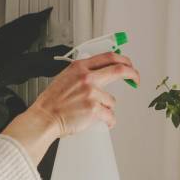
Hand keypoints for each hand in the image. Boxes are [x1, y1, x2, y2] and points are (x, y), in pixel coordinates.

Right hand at [2, 52, 139, 163]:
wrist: (44, 118)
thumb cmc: (52, 102)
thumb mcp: (66, 78)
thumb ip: (83, 73)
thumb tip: (102, 71)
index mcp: (79, 67)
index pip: (109, 57)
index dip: (123, 60)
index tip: (129, 65)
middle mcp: (87, 77)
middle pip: (119, 69)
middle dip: (132, 74)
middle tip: (135, 79)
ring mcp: (91, 93)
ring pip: (112, 100)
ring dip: (107, 108)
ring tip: (94, 113)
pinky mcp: (94, 109)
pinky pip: (110, 115)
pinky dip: (110, 121)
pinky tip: (104, 122)